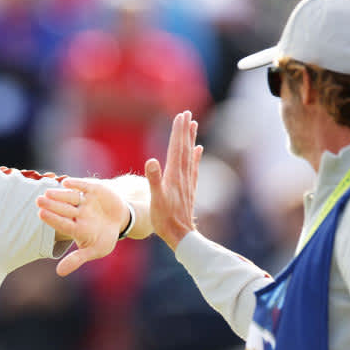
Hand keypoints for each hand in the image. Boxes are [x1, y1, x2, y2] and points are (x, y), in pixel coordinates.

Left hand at [36, 178, 128, 275]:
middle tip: (39, 201)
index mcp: (76, 228)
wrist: (121, 219)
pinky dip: (76, 184)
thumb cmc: (105, 237)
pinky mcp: (94, 190)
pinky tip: (66, 182)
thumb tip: (59, 273)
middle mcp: (78, 213)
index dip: (53, 219)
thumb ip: (77, 259)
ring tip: (48, 192)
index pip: (63, 224)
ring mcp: (85, 201)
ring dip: (59, 194)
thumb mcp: (95, 250)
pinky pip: (84, 186)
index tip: (41, 214)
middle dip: (51, 205)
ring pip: (71, 197)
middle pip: (64, 209)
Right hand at [146, 110, 202, 249]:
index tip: (180, 116)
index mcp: (173, 176)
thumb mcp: (155, 199)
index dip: (177, 132)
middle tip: (187, 114)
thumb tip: (151, 160)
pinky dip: (195, 157)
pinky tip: (198, 150)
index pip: (176, 149)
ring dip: (191, 140)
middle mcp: (182, 176)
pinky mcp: (189, 189)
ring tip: (193, 125)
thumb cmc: (164, 219)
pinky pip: (193, 168)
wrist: (180, 235)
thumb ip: (154, 179)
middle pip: (184, 148)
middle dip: (185, 131)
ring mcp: (187, 182)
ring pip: (190, 156)